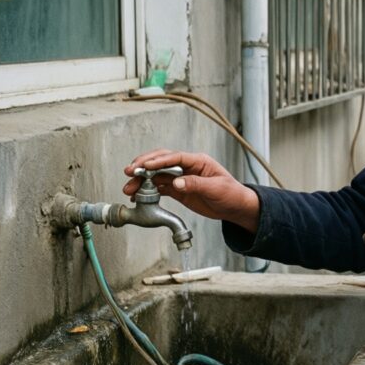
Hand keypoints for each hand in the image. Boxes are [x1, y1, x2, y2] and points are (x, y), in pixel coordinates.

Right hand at [123, 149, 260, 232]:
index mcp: (198, 161)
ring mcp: (181, 178)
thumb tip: (177, 183)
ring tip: (129, 188)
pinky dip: (147, 190)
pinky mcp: (178, 190)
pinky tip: (138, 195)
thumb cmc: (231, 194)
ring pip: (156, 175)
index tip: (145, 166)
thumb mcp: (216, 188)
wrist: (235, 207)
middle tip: (130, 172)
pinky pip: (159, 187)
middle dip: (143, 166)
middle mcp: (187, 167)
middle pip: (161, 162)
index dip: (159, 160)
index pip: (175, 157)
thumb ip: (196, 185)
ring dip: (141, 181)